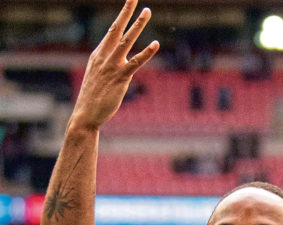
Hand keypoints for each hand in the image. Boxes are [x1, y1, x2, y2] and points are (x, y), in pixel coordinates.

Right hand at [71, 0, 158, 129]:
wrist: (86, 114)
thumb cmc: (94, 97)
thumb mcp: (99, 76)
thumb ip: (108, 65)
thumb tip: (118, 62)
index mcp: (99, 54)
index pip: (111, 31)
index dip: (121, 16)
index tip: (129, 3)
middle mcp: (104, 56)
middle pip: (117, 29)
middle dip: (127, 12)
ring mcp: (112, 66)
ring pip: (126, 40)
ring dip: (137, 24)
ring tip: (147, 10)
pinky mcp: (120, 78)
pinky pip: (135, 62)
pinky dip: (146, 52)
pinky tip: (155, 44)